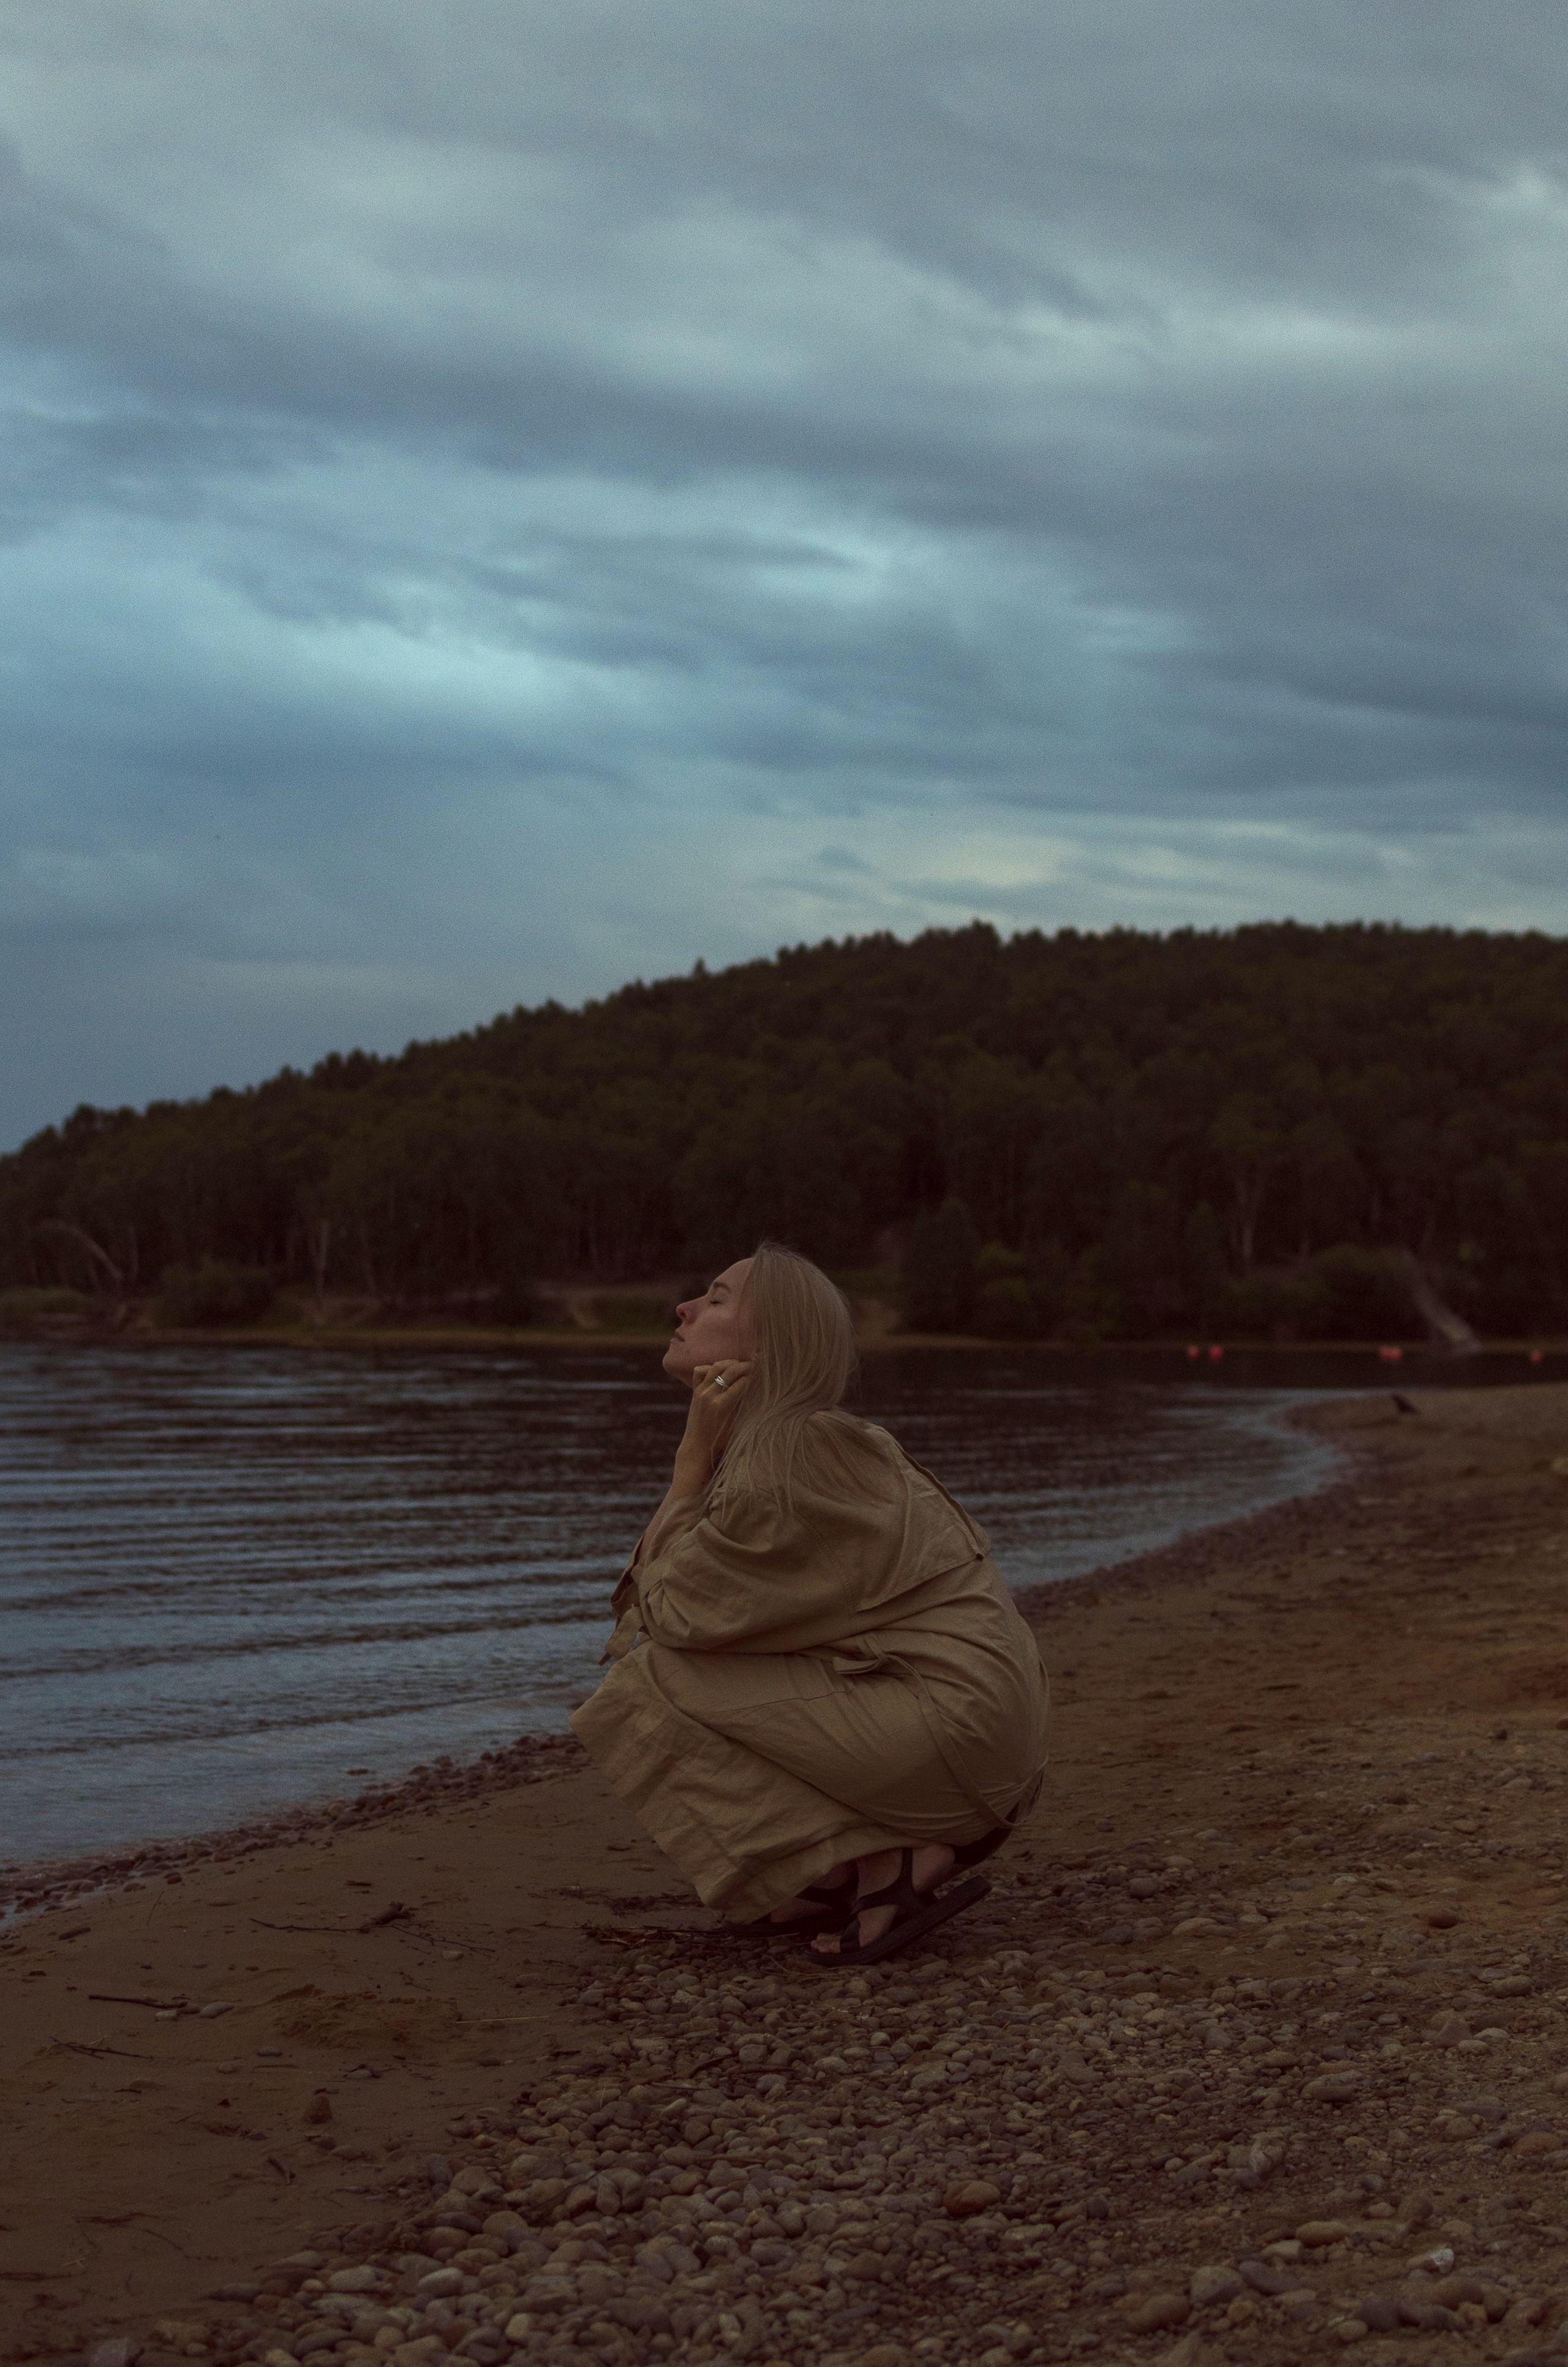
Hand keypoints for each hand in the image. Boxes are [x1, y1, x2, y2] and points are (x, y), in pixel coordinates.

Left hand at [675, 1359, 751, 1486]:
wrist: (697, 1447)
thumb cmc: (721, 1441)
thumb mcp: (738, 1426)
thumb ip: (747, 1408)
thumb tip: (761, 1392)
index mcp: (722, 1405)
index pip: (744, 1381)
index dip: (755, 1377)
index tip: (763, 1376)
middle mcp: (710, 1395)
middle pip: (731, 1370)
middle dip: (746, 1366)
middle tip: (756, 1366)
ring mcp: (700, 1391)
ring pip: (716, 1366)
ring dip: (731, 1363)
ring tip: (741, 1366)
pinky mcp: (695, 1391)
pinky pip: (701, 1371)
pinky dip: (711, 1367)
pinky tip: (721, 1371)